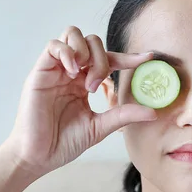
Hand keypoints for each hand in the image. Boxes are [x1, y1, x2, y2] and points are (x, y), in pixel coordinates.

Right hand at [3, 26, 155, 178]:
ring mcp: (56, 70)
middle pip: (93, 42)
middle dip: (102, 59)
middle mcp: (72, 73)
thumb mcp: (100, 127)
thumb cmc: (64, 142)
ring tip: (84, 78)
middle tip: (97, 86)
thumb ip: (123, 115)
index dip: (129, 57)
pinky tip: (73, 72)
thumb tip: (153, 112)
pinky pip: (53, 46)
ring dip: (86, 51)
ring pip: (73, 35)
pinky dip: (67, 52)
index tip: (149, 58)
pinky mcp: (40, 72)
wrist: (38, 157)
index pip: (109, 60)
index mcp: (85, 83)